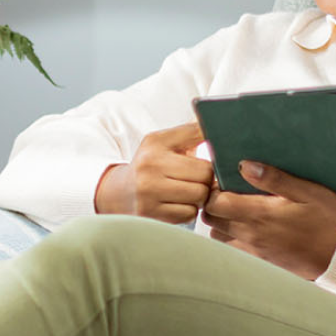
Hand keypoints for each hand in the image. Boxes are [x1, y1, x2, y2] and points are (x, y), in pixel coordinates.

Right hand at [94, 122, 213, 223]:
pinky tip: (178, 204)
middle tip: (197, 179)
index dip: (213, 148)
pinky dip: (188, 211)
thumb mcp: (164, 142)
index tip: (214, 154)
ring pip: (200, 196)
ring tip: (187, 191)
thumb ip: (191, 131)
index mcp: (156, 142)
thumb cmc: (150, 166)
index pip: (200, 137)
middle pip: (205, 174)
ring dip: (199, 196)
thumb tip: (217, 121)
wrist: (118, 193)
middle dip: (207, 178)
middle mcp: (149, 165)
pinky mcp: (150, 213)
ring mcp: (148, 191)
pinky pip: (189, 213)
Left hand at [203, 160, 335, 279]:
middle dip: (213, 205)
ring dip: (221, 223)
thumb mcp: (308, 192)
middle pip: (211, 220)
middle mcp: (252, 236)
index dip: (213, 190)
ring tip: (238, 211)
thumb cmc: (332, 220)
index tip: (223, 181)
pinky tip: (249, 229)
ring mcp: (255, 252)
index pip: (215, 203)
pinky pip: (233, 251)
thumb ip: (274, 179)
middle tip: (227, 193)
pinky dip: (231, 239)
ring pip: (218, 237)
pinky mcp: (262, 263)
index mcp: (260, 215)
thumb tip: (244, 165)